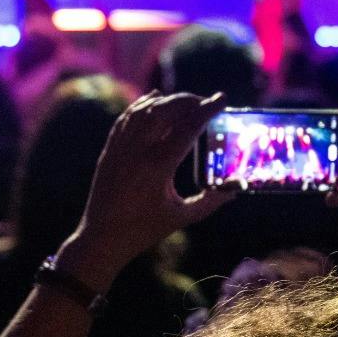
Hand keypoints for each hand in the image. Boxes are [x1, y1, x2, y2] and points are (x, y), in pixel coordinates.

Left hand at [60, 94, 232, 288]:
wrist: (101, 238)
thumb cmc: (143, 230)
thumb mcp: (181, 217)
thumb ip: (211, 201)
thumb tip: (235, 187)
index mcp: (158, 166)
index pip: (188, 127)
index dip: (207, 110)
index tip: (222, 99)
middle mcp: (138, 151)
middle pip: (166, 110)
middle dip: (189, 101)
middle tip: (207, 102)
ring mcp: (121, 147)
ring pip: (145, 109)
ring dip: (168, 100)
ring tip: (186, 102)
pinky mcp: (110, 149)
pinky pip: (127, 117)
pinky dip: (143, 104)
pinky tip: (156, 99)